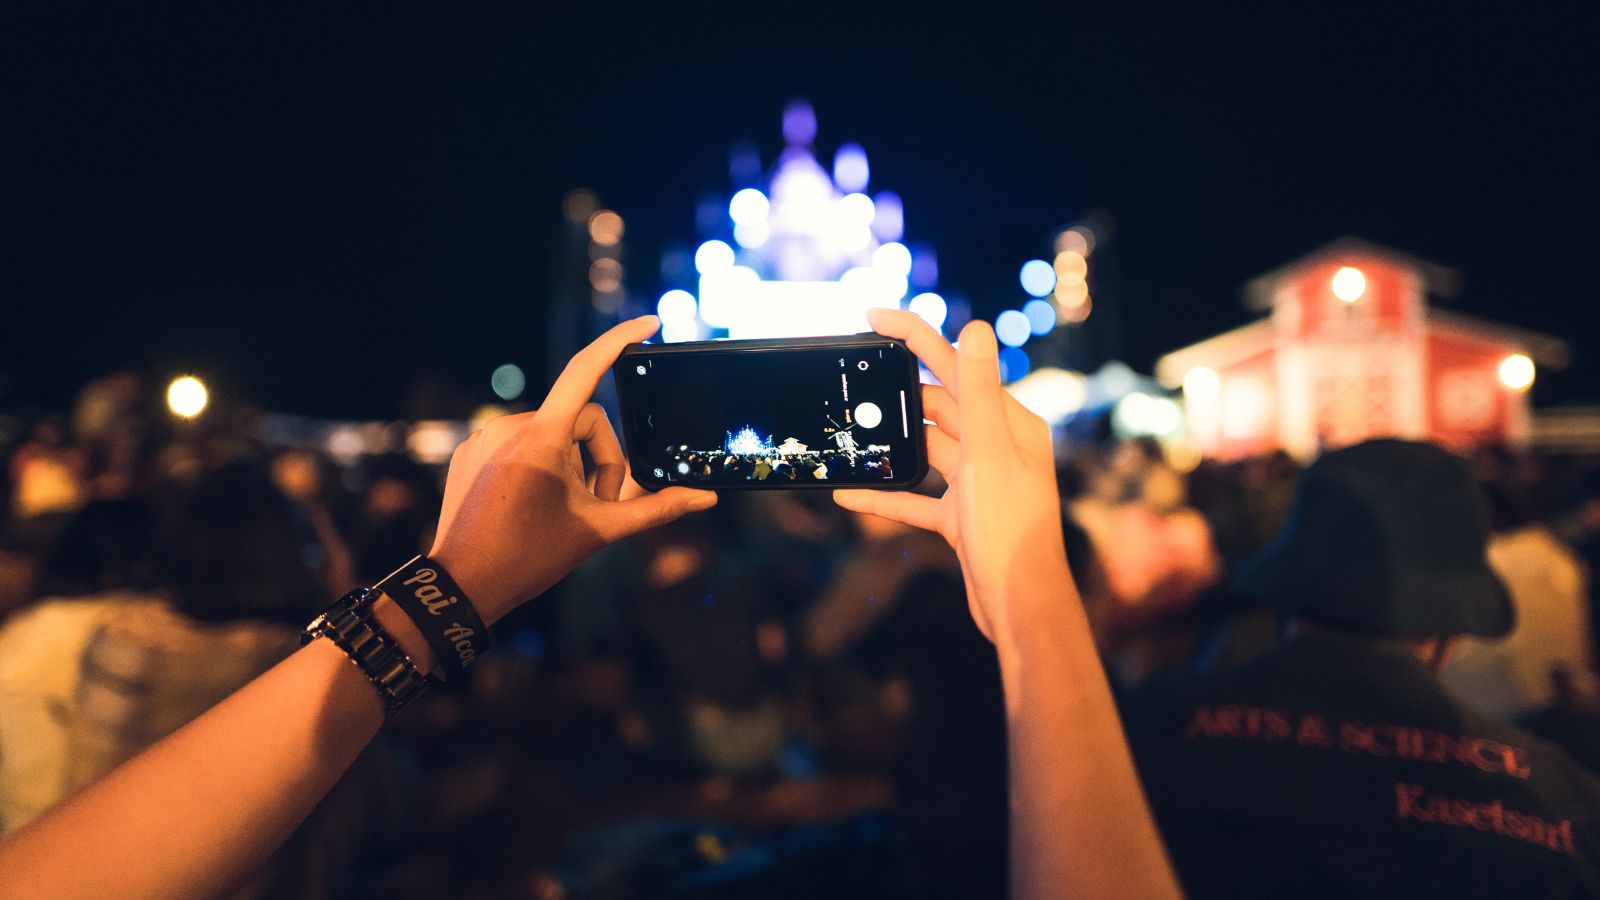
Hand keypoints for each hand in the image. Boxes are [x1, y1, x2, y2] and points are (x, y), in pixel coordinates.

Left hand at [428, 315, 716, 623]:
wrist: (465, 585)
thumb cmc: (531, 559)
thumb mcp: (600, 530)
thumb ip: (656, 508)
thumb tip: (705, 499)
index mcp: (542, 440)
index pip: (585, 371)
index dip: (619, 341)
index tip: (648, 324)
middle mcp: (510, 427)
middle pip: (581, 420)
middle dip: (600, 458)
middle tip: (600, 503)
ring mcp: (486, 436)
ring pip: (552, 430)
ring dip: (570, 461)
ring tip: (565, 506)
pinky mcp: (472, 448)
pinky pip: (521, 439)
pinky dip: (539, 462)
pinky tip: (533, 500)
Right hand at [833, 309, 1071, 642]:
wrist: (1019, 607)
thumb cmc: (1010, 531)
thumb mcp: (988, 453)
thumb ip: (978, 391)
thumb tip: (976, 327)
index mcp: (1010, 423)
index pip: (957, 365)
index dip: (914, 336)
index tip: (872, 316)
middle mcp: (997, 447)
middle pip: (939, 404)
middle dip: (897, 394)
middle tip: (852, 383)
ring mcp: (979, 483)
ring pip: (927, 449)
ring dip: (891, 444)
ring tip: (850, 435)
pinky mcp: (962, 517)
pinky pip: (917, 497)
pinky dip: (887, 494)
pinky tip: (851, 495)